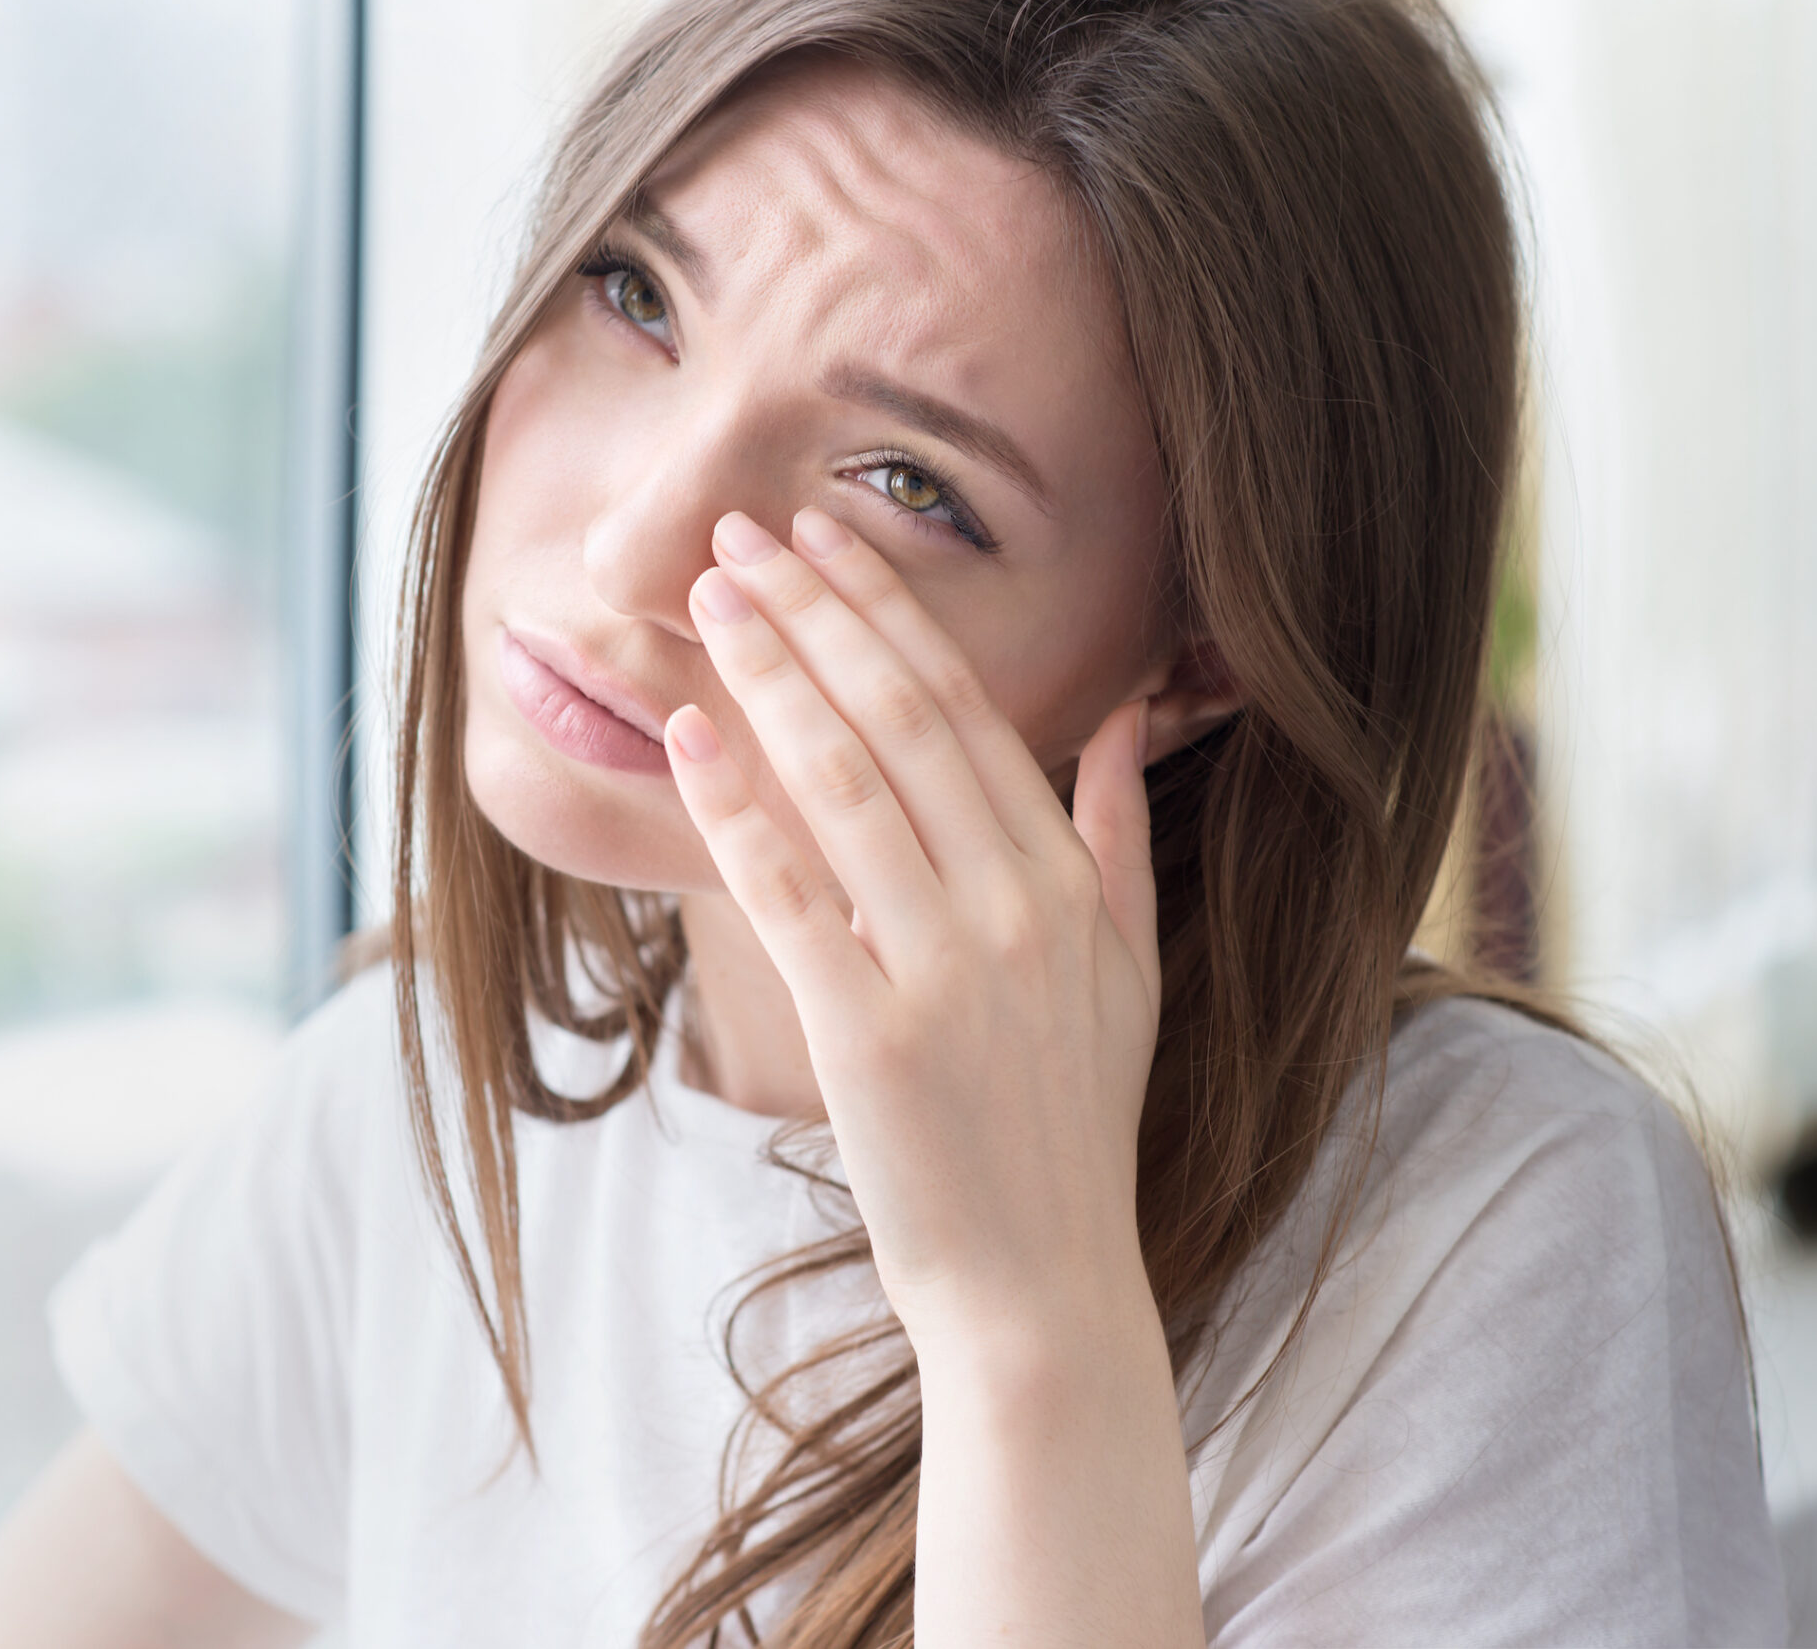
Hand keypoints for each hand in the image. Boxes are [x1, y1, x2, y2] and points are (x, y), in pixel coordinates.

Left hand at [663, 507, 1163, 1352]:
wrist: (1042, 1285)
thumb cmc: (1073, 1126)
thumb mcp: (1128, 972)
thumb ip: (1119, 834)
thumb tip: (1129, 713)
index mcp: (1067, 882)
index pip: (970, 711)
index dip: (891, 614)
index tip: (828, 538)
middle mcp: (1014, 909)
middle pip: (902, 722)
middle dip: (817, 613)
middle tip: (742, 532)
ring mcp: (942, 971)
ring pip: (845, 784)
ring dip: (771, 676)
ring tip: (709, 597)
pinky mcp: (868, 1036)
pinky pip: (790, 895)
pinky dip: (737, 805)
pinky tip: (687, 733)